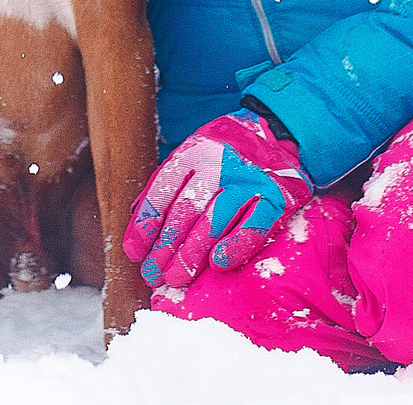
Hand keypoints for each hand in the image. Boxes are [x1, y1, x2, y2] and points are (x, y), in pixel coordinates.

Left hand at [121, 110, 312, 289]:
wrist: (276, 134)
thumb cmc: (224, 154)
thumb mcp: (191, 153)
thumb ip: (167, 184)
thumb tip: (139, 223)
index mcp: (192, 153)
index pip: (161, 193)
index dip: (145, 226)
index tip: (135, 254)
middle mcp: (218, 164)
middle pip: (185, 211)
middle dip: (165, 247)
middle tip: (153, 274)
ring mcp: (247, 181)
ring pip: (214, 221)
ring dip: (192, 254)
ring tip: (176, 278)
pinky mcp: (274, 197)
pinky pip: (254, 225)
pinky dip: (235, 246)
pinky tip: (218, 264)